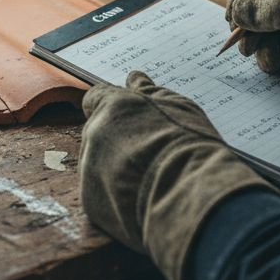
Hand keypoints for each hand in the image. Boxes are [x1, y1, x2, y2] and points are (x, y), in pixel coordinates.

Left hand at [80, 71, 272, 279]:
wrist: (188, 193)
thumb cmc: (189, 145)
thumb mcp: (177, 107)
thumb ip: (150, 91)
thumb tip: (134, 78)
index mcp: (112, 105)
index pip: (94, 98)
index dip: (106, 108)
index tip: (120, 118)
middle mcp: (94, 133)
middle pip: (97, 134)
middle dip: (115, 142)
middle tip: (146, 155)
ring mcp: (90, 167)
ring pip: (98, 166)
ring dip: (115, 171)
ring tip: (149, 181)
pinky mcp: (90, 200)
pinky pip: (101, 196)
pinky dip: (116, 199)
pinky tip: (141, 201)